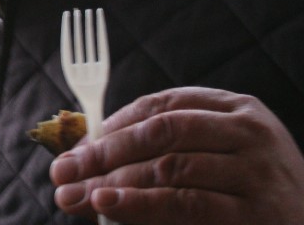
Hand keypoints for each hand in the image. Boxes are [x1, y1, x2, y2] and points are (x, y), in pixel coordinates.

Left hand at [50, 86, 303, 223]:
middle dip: (103, 152)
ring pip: (168, 167)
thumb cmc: (252, 192)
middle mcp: (248, 133)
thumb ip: (165, 148)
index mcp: (235, 108)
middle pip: (159, 133)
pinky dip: (140, 204)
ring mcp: (255, 171)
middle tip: (63, 172)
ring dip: (113, 181)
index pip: (160, 106)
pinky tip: (109, 204)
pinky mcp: (255, 212)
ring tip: (76, 194)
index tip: (75, 146)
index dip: (111, 124)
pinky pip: (185, 203)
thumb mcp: (216, 155)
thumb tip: (87, 153)